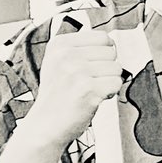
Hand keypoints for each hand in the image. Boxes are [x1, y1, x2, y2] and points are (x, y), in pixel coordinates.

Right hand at [22, 20, 121, 147]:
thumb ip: (82, 47)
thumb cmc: (58, 94)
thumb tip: (111, 40)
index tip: (89, 67)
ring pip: (117, 68)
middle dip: (106, 68)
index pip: (103, 37)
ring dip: (108, 82)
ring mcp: (76, 71)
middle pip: (112, 52)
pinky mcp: (88, 89)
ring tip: (89, 91)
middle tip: (88, 82)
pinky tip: (92, 99)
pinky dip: (110, 93)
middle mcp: (66, 55)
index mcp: (59, 44)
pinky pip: (117, 83)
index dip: (103, 54)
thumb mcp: (58, 62)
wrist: (45, 124)